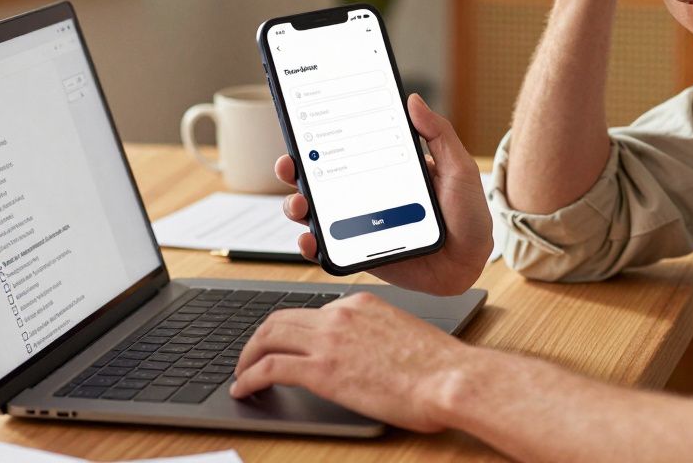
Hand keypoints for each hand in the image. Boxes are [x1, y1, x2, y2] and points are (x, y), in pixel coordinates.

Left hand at [230, 291, 467, 431]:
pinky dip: (249, 378)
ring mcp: (329, 340)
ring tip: (241, 375)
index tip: (283, 344)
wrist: (451, 379)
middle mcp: (340, 314)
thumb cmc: (440, 366)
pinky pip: (270, 367)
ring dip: (247, 357)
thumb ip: (375, 336)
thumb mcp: (403, 335)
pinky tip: (244, 390)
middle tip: (250, 358)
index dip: (290, 330)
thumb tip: (363, 355)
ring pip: (267, 337)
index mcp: (361, 303)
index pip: (311, 311)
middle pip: (280, 318)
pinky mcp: (322, 370)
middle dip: (258, 339)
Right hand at [274, 93, 492, 295]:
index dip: (321, 142)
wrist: (472, 262)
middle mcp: (369, 195)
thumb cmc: (469, 214)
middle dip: (297, 172)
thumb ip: (438, 134)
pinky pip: (330, 250)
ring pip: (318, 213)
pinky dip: (312, 246)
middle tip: (290, 166)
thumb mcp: (458, 167)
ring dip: (298, 206)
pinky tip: (311, 241)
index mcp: (388, 170)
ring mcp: (362, 226)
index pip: (347, 151)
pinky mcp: (361, 253)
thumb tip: (414, 101)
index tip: (303, 131)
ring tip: (300, 205)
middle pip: (322, 180)